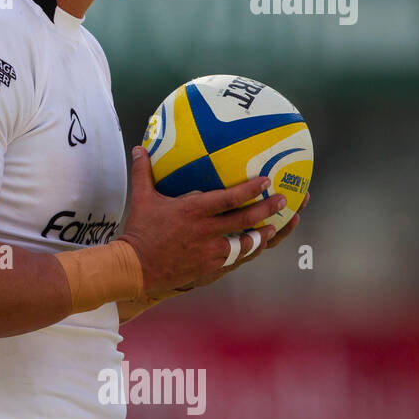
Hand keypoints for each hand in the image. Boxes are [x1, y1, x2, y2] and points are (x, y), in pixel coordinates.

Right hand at [118, 147, 284, 296]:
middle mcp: (205, 232)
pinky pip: (236, 261)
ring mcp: (210, 253)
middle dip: (268, 209)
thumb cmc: (139, 231)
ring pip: (246, 244)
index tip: (266, 181)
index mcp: (192, 211)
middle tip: (283, 200)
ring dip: (264, 235)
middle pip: (245, 220)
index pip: (228, 198)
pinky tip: (256, 248)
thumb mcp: (142, 199)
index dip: (250, 189)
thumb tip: (138, 148)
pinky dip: (248, 253)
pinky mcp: (209, 269)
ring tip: (275, 227)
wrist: (135, 268)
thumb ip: (143, 172)